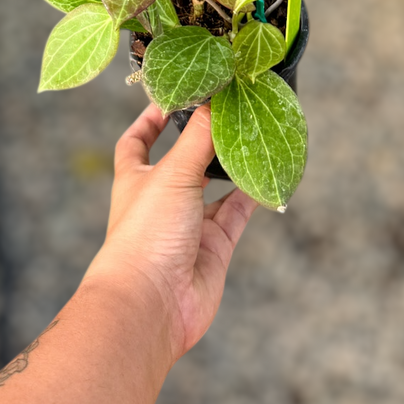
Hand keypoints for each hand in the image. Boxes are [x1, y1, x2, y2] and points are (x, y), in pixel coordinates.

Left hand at [83, 102, 257, 365]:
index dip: (150, 120)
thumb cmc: (146, 234)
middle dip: (203, 139)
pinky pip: (237, 214)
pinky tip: (267, 174)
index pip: (137, 142)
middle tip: (229, 110)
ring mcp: (190, 225)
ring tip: (254, 134)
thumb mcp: (172, 175)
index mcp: (137, 179)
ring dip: (232, 165)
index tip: (172, 97)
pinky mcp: (215, 248)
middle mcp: (162, 200)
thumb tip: (215, 100)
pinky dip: (252, 195)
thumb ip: (197, 137)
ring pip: (215, 188)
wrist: (152, 306)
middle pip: (184, 161)